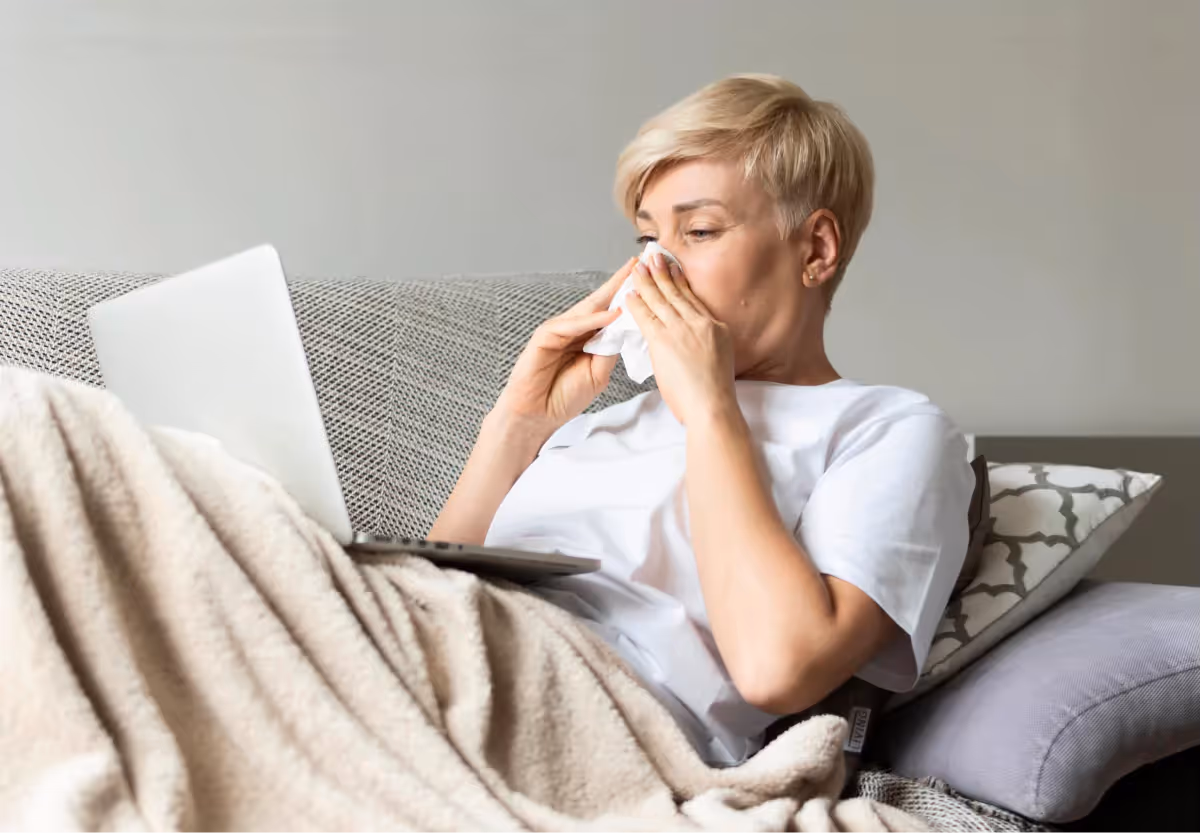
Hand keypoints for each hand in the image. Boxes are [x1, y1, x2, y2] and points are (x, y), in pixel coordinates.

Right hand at [494, 257, 635, 436]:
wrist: (538, 415)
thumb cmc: (565, 396)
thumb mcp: (598, 373)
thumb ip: (609, 349)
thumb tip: (626, 326)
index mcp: (588, 338)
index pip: (611, 312)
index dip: (628, 296)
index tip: (648, 280)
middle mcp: (575, 329)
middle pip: (601, 301)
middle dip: (620, 282)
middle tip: (640, 262)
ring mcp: (559, 330)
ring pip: (588, 308)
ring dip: (610, 293)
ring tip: (631, 278)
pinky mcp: (545, 335)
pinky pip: (572, 324)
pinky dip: (592, 319)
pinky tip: (611, 314)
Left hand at [625, 253, 736, 426]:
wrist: (712, 407)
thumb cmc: (715, 395)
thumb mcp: (719, 361)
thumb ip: (707, 347)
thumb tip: (696, 346)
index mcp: (716, 328)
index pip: (693, 299)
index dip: (680, 282)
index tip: (673, 267)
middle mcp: (700, 324)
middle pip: (677, 293)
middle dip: (663, 273)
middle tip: (653, 256)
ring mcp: (682, 330)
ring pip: (661, 300)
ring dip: (647, 282)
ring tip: (638, 267)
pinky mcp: (665, 341)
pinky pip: (646, 316)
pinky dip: (637, 303)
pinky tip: (629, 294)